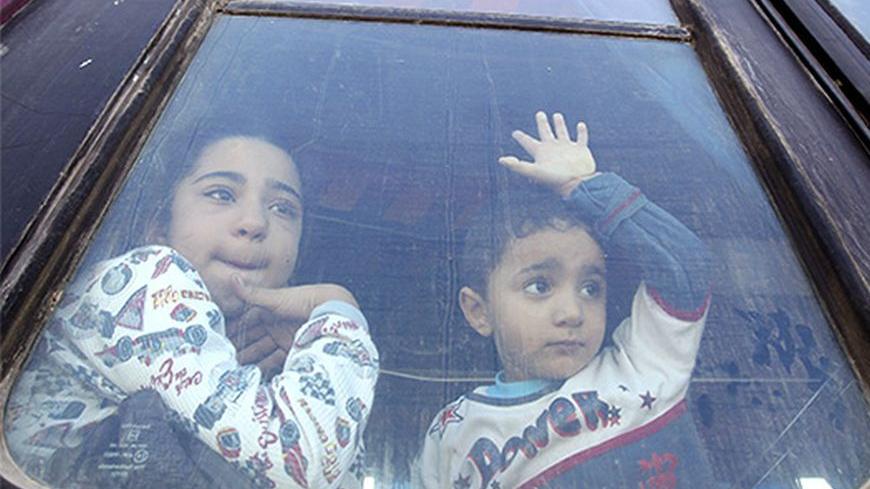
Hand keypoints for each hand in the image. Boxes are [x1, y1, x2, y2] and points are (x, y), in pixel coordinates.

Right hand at [228, 278, 358, 375]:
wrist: (332, 309)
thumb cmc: (304, 299)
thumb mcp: (275, 298)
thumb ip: (252, 294)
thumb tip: (232, 279)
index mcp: (266, 310)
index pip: (243, 324)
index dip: (229, 333)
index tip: (215, 344)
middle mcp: (272, 324)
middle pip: (250, 340)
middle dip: (236, 351)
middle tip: (220, 364)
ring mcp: (282, 337)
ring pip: (260, 352)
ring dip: (248, 362)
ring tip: (232, 374)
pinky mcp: (292, 348)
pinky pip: (274, 360)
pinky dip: (264, 368)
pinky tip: (253, 377)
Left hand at [499, 111, 595, 196]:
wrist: (577, 184)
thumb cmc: (555, 179)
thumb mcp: (534, 171)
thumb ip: (517, 166)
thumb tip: (500, 160)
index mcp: (541, 153)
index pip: (528, 143)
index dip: (521, 137)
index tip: (514, 133)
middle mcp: (553, 149)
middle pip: (545, 133)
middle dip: (542, 123)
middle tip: (539, 114)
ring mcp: (567, 149)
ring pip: (562, 133)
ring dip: (560, 124)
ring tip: (557, 115)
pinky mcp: (580, 150)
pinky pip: (581, 138)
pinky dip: (582, 132)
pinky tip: (581, 125)